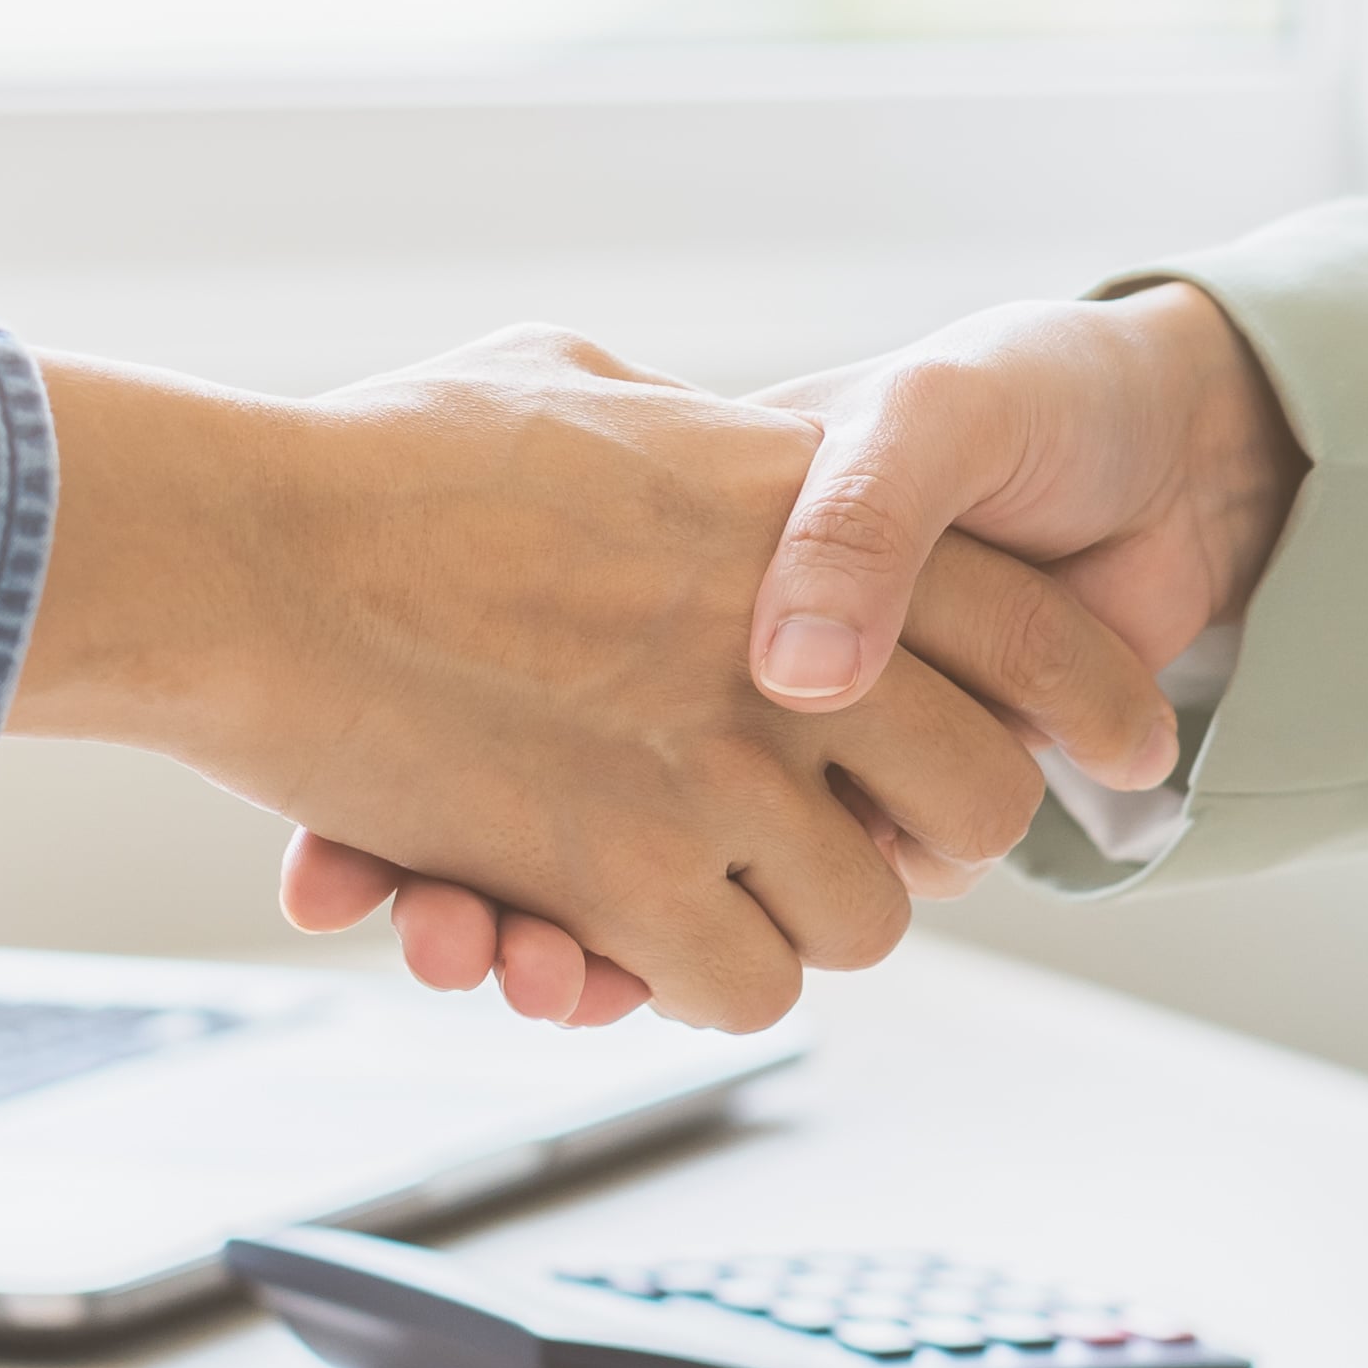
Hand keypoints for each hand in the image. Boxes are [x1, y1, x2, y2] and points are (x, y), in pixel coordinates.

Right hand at [7, 328, 1163, 1036]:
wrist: (248, 554)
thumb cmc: (377, 461)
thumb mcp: (564, 381)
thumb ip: (668, 420)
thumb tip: (691, 431)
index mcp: (794, 507)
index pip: (1032, 621)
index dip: (1090, 697)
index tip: (1120, 743)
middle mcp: (789, 638)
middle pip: (980, 796)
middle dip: (937, 837)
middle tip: (870, 839)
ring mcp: (717, 767)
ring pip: (868, 915)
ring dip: (803, 920)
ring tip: (721, 888)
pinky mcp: (629, 876)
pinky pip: (746, 986)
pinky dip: (705, 982)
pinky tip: (642, 940)